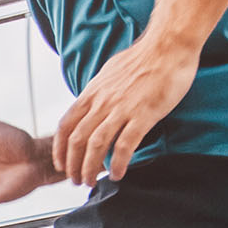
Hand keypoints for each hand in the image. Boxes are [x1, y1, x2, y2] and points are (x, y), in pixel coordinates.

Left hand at [53, 35, 198, 183]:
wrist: (168, 45)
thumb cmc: (144, 57)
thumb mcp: (110, 73)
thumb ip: (100, 92)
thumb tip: (94, 104)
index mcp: (93, 92)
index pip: (66, 124)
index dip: (60, 148)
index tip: (61, 163)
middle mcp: (102, 101)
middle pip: (77, 139)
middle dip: (72, 164)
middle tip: (76, 180)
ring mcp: (121, 108)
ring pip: (96, 145)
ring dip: (90, 167)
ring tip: (91, 182)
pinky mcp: (142, 115)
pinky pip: (125, 145)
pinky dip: (118, 163)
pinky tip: (118, 174)